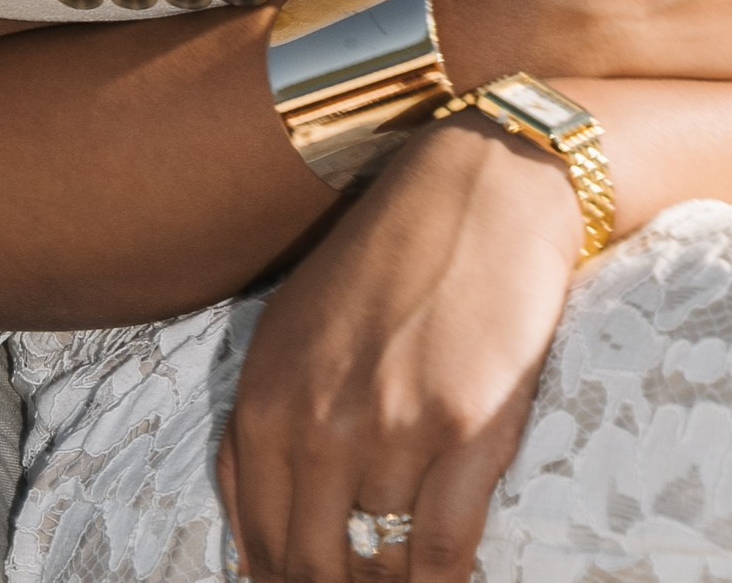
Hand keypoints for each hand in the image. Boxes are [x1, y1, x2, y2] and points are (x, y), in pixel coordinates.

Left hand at [219, 117, 582, 582]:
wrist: (483, 187)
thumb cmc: (387, 258)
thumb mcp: (291, 328)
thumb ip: (259, 429)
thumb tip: (248, 546)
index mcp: (268, 394)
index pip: (260, 542)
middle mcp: (320, 419)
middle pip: (313, 566)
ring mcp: (394, 427)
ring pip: (381, 567)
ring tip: (397, 579)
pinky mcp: (466, 429)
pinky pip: (442, 553)